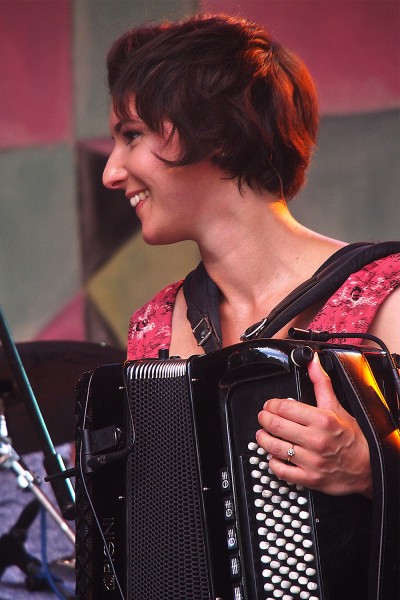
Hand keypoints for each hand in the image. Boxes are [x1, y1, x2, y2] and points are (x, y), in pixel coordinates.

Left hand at [256, 352, 372, 497]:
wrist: (367, 467)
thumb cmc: (352, 437)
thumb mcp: (336, 406)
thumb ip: (321, 382)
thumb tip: (312, 361)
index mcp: (322, 420)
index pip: (284, 408)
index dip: (271, 405)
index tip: (269, 405)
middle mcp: (316, 440)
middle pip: (276, 426)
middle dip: (264, 419)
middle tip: (263, 417)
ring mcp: (312, 461)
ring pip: (274, 447)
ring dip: (263, 439)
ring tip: (263, 434)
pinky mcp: (309, 478)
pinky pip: (281, 471)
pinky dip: (272, 462)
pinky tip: (274, 455)